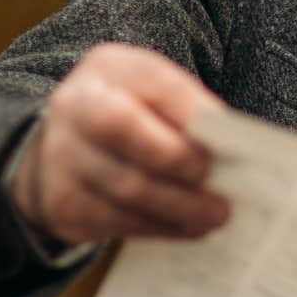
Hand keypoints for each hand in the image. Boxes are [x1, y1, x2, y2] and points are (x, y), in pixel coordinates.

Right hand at [12, 42, 229, 244]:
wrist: (68, 150)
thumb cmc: (136, 118)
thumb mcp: (159, 98)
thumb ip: (191, 114)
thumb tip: (235, 151)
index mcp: (109, 69)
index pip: (153, 82)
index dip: (191, 112)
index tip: (228, 139)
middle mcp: (75, 106)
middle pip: (123, 129)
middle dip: (177, 159)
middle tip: (217, 182)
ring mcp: (62, 155)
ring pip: (124, 186)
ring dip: (179, 206)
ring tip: (216, 215)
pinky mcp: (63, 202)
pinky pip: (116, 220)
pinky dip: (160, 227)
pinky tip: (188, 228)